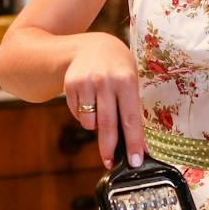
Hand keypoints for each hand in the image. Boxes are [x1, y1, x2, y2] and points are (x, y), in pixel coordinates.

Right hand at [62, 33, 144, 167]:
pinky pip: (77, 114)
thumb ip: (132, 109)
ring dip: (95, 126)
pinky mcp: (70, 85)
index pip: (131, 118)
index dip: (133, 142)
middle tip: (110, 163)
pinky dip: (84, 115)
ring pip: (89, 122)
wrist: (91, 46)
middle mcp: (105, 81)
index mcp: (126, 80)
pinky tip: (89, 101)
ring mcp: (86, 83)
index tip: (135, 161)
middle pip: (107, 124)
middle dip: (109, 148)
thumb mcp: (131, 81)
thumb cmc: (118, 68)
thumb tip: (138, 145)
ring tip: (101, 112)